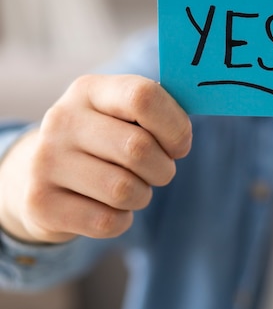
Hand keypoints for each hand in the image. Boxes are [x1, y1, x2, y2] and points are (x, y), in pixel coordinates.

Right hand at [0, 75, 191, 243]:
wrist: (37, 173)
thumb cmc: (104, 139)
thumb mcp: (123, 114)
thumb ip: (159, 111)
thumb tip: (196, 120)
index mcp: (90, 90)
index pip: (143, 97)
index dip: (175, 126)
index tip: (180, 145)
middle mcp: (62, 120)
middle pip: (138, 148)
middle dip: (163, 168)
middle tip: (158, 171)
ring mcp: (46, 161)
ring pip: (124, 190)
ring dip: (142, 195)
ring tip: (131, 188)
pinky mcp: (41, 202)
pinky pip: (107, 221)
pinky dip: (122, 220)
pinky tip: (108, 208)